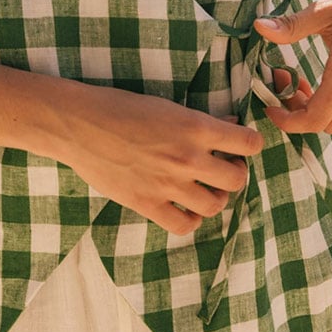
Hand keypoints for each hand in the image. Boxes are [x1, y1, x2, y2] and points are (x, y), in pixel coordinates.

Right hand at [51, 84, 264, 234]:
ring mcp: (168, 185)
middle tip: (224, 169)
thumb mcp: (168, 106)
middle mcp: (187, 158)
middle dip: (236, 174)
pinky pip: (184, 225)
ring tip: (206, 189)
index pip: (248, 144)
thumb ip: (202, 121)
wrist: (80, 124)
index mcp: (196, 127)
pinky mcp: (147, 204)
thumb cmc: (123, 108)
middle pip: (237, 179)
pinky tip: (185, 207)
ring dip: (216, 198)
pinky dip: (190, 220)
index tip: (243, 146)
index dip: (251, 145)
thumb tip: (232, 127)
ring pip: (215, 205)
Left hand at [254, 0, 331, 133]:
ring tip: (304, 84)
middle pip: (323, 125)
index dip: (286, 120)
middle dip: (297, 112)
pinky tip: (327, 85)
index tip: (270, 107)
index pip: (313, 118)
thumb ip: (292, 25)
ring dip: (317, 112)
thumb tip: (259, 26)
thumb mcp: (327, 8)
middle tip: (285, 82)